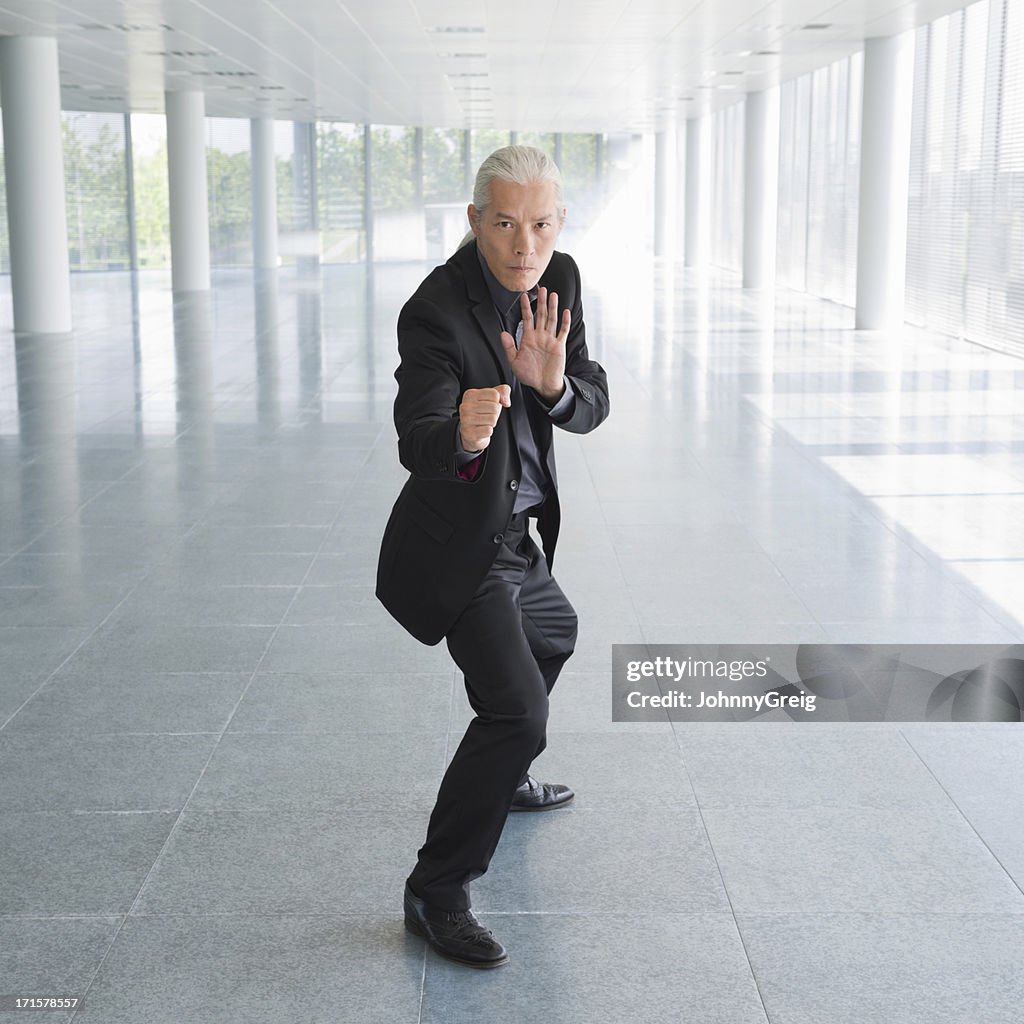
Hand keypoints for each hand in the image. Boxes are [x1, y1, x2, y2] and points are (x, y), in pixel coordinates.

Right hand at [458, 385, 510, 451]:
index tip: (488, 405)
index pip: (494, 394)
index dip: (496, 401)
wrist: (471, 433)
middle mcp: (465, 406)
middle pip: (495, 407)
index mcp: (470, 394)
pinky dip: (488, 431)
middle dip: (495, 413)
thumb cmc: (484, 412)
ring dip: (492, 423)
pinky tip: (481, 430)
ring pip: (493, 419)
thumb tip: (506, 402)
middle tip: (486, 416)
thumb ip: (503, 391)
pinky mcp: (469, 433)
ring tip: (484, 423)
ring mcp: (465, 420)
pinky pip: (489, 430)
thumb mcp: (493, 398)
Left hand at [500, 287, 569, 402]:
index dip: (525, 307)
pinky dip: (565, 322)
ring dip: (552, 307)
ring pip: (551, 320)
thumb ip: (509, 347)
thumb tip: (502, 333)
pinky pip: (562, 332)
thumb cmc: (529, 375)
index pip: (527, 318)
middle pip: (541, 315)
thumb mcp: (514, 362)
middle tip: (541, 289)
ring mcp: (550, 340)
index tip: (522, 296)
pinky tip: (565, 311)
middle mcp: (540, 336)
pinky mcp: (559, 346)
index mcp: (528, 338)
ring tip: (553, 295)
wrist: (543, 385)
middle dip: (541, 302)